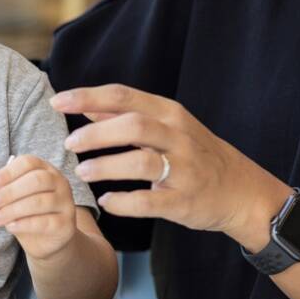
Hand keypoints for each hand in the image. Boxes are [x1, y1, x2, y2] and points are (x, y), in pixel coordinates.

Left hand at [0, 156, 79, 261]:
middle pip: (37, 180)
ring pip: (41, 201)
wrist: (44, 240)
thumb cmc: (25, 214)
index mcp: (44, 169)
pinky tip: (11, 226)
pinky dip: (25, 224)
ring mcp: (65, 203)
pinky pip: (46, 222)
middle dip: (10, 191)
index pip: (28, 163)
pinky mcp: (66, 224)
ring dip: (13, 210)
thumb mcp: (6, 200)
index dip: (8, 172)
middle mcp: (59, 182)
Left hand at [51, 84, 289, 249]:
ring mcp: (184, 169)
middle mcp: (179, 137)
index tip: (57, 102)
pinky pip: (148, 201)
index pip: (124, 96)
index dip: (87, 97)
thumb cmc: (197, 155)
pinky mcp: (184, 200)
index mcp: (170, 114)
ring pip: (140, 162)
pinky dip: (122, 202)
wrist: (241, 191)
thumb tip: (87, 106)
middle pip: (132, 125)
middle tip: (70, 144)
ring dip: (106, 166)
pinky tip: (107, 201)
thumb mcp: (168, 126)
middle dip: (95, 134)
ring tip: (83, 172)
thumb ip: (127, 116)